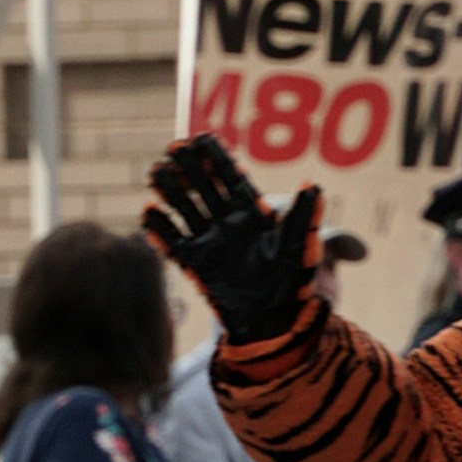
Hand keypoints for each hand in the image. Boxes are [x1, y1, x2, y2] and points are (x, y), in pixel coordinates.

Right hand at [144, 136, 323, 346]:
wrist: (272, 322)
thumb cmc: (291, 285)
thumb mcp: (299, 249)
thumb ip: (303, 219)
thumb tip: (314, 186)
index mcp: (253, 214)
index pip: (231, 178)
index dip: (217, 158)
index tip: (202, 138)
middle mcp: (228, 222)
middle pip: (204, 188)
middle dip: (189, 168)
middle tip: (173, 148)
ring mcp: (210, 241)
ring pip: (186, 209)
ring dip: (171, 191)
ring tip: (155, 173)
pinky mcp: (195, 263)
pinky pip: (173, 242)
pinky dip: (160, 229)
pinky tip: (147, 212)